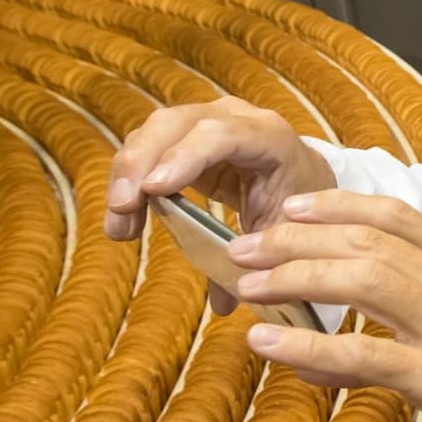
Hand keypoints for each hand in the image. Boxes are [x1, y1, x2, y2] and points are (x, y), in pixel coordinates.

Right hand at [104, 96, 335, 241]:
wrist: (302, 176)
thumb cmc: (298, 205)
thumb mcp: (286, 231)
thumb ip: (257, 262)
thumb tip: (224, 305)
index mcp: (270, 138)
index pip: (223, 136)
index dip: (186, 157)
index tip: (153, 189)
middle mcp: (235, 117)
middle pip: (175, 125)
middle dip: (140, 164)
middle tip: (120, 210)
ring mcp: (206, 118)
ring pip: (153, 132)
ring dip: (128, 176)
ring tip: (119, 227)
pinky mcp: (185, 132)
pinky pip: (149, 146)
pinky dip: (131, 179)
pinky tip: (125, 216)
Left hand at [228, 190, 421, 421]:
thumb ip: (396, 330)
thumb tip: (317, 350)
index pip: (395, 216)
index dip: (337, 205)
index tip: (290, 207)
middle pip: (368, 242)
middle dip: (296, 240)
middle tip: (245, 247)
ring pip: (364, 281)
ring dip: (296, 277)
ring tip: (248, 285)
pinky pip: (365, 353)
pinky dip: (309, 344)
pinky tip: (269, 343)